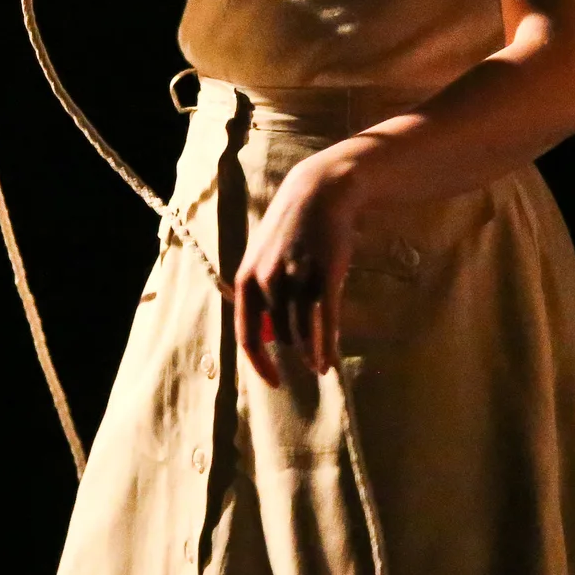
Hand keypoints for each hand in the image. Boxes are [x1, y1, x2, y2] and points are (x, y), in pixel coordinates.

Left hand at [232, 147, 364, 385]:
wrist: (318, 193)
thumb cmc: (290, 228)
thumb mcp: (262, 257)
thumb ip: (260, 291)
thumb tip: (264, 330)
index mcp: (246, 280)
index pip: (247, 336)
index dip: (259, 364)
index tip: (274, 381)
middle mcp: (267, 282)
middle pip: (279, 336)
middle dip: (293, 352)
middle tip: (307, 364)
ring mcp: (296, 279)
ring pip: (302, 332)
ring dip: (311, 354)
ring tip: (320, 368)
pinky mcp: (324, 277)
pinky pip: (324, 322)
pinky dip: (326, 346)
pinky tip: (328, 362)